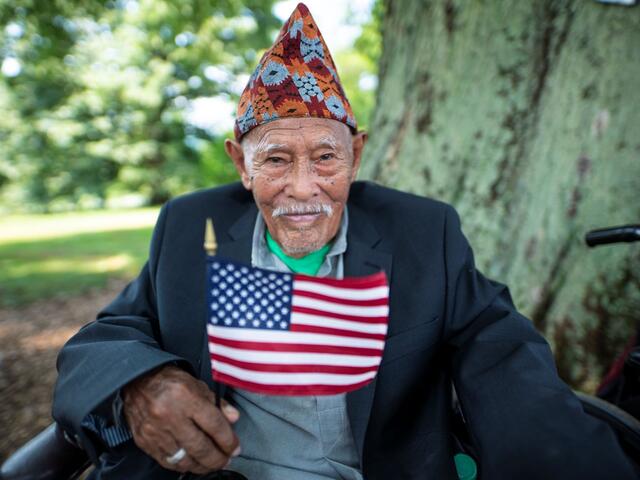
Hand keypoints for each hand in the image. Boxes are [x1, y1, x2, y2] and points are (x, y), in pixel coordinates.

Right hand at [122, 365, 240, 473]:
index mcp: (186, 397)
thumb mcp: (198, 384)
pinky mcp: (145, 442)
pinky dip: (183, 465)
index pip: (214, 425)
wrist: (136, 381)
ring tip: (211, 464)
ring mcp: (155, 431)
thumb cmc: (170, 381)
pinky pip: (167, 461)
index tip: (235, 448)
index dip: (228, 440)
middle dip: (218, 459)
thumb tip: (233, 418)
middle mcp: (170, 416)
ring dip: (202, 466)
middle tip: (226, 459)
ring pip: (184, 459)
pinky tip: (192, 463)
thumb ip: (217, 403)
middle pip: (201, 447)